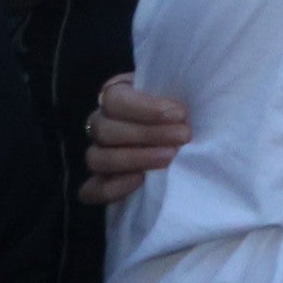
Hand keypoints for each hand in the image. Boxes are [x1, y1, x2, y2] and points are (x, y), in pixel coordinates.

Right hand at [81, 76, 190, 204]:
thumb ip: (180, 92)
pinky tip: (140, 181)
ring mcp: (98, 154)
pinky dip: (112, 188)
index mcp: (117, 94)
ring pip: (97, 158)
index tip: (179, 113)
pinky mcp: (101, 183)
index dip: (145, 107)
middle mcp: (101, 123)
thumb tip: (185, 106)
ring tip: (169, 158)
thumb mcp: (185, 93)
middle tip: (183, 136)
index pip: (114, 98)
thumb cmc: (187, 110)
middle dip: (147, 134)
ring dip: (134, 159)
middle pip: (105, 130)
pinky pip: (92, 190)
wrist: (190, 135)